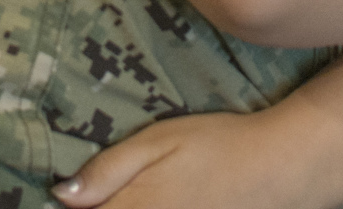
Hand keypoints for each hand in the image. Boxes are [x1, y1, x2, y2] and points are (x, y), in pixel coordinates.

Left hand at [53, 111, 318, 208]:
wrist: (282, 169)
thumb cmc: (219, 146)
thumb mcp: (159, 140)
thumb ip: (108, 170)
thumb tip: (60, 196)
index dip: (75, 206)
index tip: (62, 197)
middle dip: (99, 208)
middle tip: (102, 194)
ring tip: (134, 196)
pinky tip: (162, 201)